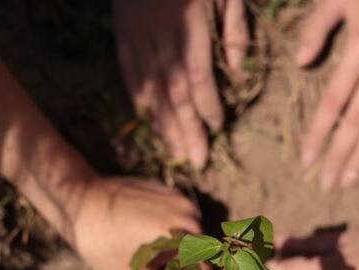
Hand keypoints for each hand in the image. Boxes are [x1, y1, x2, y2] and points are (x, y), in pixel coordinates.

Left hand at [72, 176, 199, 269]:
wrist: (78, 199)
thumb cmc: (101, 242)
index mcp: (182, 237)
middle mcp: (188, 215)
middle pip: (200, 257)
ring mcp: (180, 200)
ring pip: (191, 239)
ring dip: (180, 257)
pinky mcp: (169, 192)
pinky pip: (180, 221)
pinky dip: (172, 237)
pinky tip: (151, 247)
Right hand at [112, 0, 248, 168]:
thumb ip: (233, 25)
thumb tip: (237, 69)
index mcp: (188, 20)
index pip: (197, 75)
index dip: (208, 105)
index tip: (218, 129)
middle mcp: (159, 33)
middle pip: (173, 91)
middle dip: (186, 129)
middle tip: (197, 161)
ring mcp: (135, 34)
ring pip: (149, 88)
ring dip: (163, 124)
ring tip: (175, 153)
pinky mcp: (121, 33)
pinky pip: (129, 73)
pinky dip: (139, 99)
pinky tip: (149, 121)